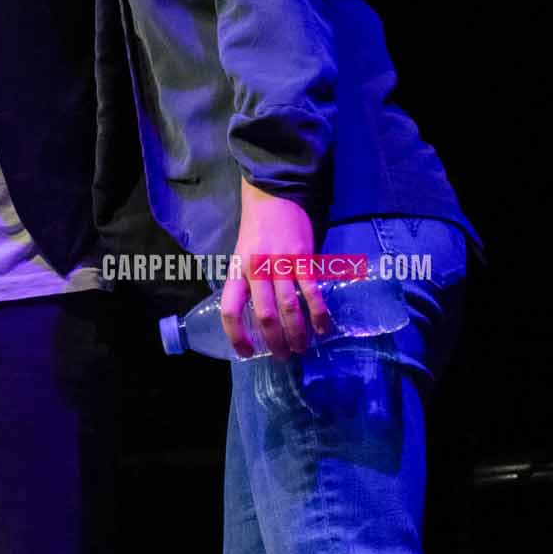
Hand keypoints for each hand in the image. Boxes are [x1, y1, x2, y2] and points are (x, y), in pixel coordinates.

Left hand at [220, 179, 331, 359]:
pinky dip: (318, 313)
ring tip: (302, 348)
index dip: (237, 335)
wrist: (273, 196)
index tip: (247, 352)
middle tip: (284, 357)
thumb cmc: (256, 231)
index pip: (230, 309)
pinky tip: (322, 328)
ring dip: (297, 333)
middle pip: (264, 314)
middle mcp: (256, 269)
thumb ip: (249, 284)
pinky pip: (311, 290)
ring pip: (288, 307)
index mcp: (236, 270)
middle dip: (275, 341)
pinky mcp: (302, 257)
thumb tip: (261, 319)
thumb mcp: (242, 257)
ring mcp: (279, 263)